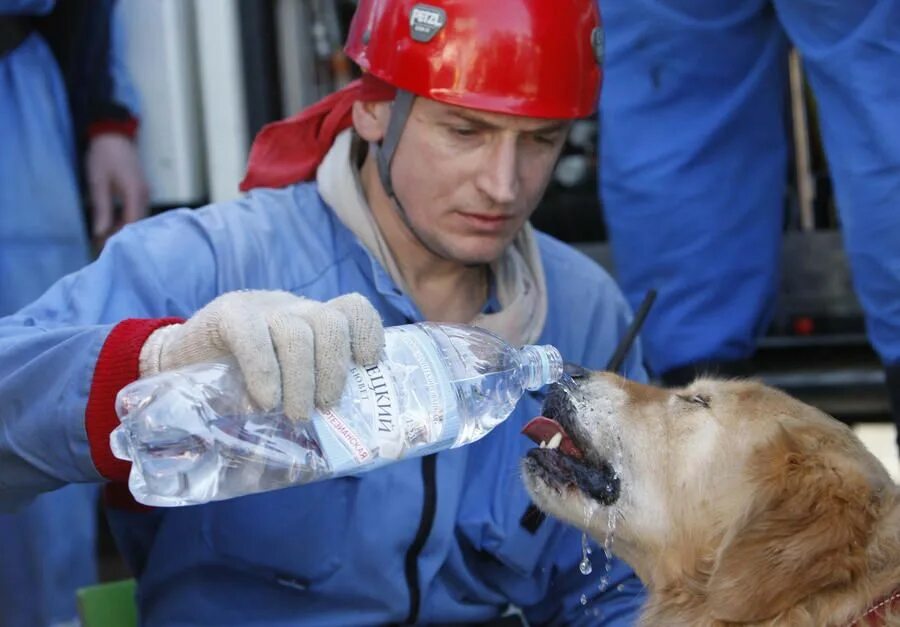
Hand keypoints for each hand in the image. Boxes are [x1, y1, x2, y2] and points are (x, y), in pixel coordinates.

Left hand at [86, 133, 149, 239]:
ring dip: (124, 228)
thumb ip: (102, 209)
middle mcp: (145, 196)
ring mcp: (146, 193)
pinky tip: (115, 225)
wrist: (112, 135)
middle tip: (103, 246)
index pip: (131, 224)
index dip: (119, 237)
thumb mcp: (98, 184)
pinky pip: (137, 211)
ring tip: (107, 238)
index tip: (104, 248)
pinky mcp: (142, 191)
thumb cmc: (103, 157)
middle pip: (137, 223)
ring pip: (138, 218)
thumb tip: (101, 233)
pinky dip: (127, 220)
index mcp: (136, 194)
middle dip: (122, 235)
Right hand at [139, 291, 384, 419]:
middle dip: (333, 369)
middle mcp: (293, 308)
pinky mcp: (227, 313)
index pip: (352, 308)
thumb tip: (332, 458)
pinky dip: (264, 371)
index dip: (367, 332)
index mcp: (313, 321)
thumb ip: (303, 402)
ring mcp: (261, 308)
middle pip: (330, 324)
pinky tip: (265, 400)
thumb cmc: (238, 381)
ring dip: (301, 379)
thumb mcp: (279, 385)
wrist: (177, 363)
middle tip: (324, 407)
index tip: (368, 364)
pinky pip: (253, 336)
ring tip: (295, 414)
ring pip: (296, 333)